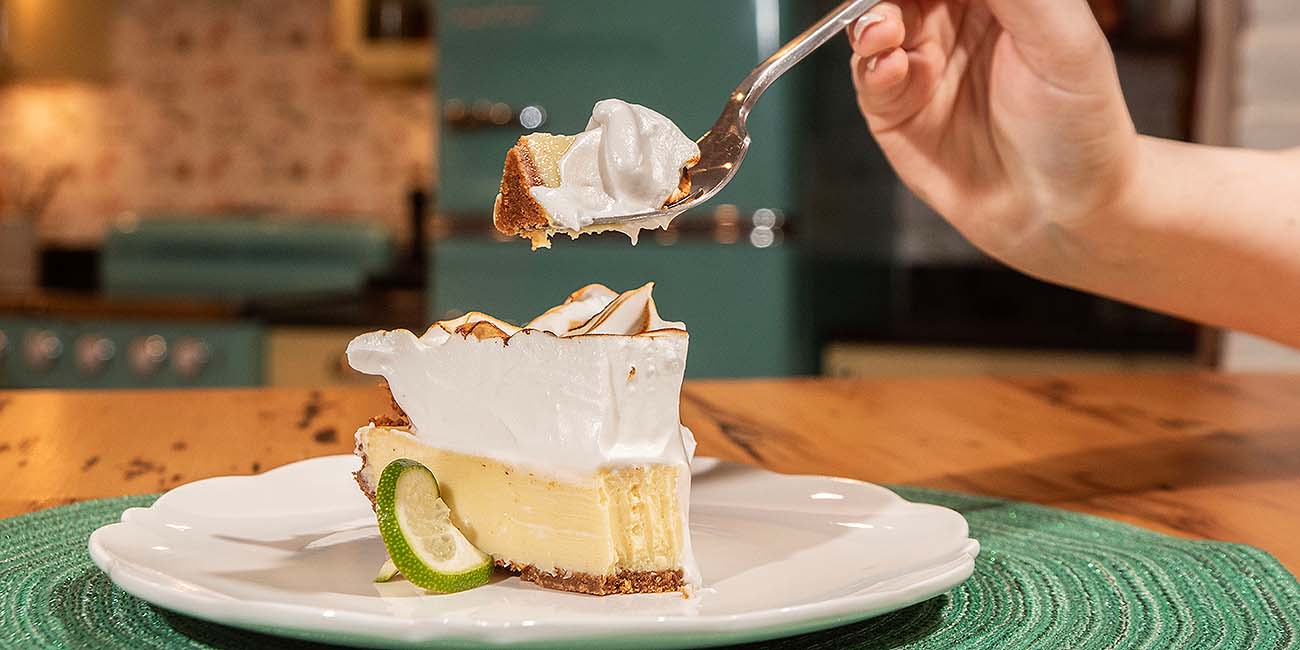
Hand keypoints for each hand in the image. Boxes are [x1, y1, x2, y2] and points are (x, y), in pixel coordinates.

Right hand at [850, 0, 1138, 279]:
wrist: (1058, 211)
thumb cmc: (1078, 126)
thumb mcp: (1062, 39)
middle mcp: (954, 20)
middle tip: (889, 4)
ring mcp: (921, 62)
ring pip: (873, 22)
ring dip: (870, 21)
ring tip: (883, 32)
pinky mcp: (893, 108)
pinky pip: (866, 74)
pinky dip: (870, 66)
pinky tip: (891, 67)